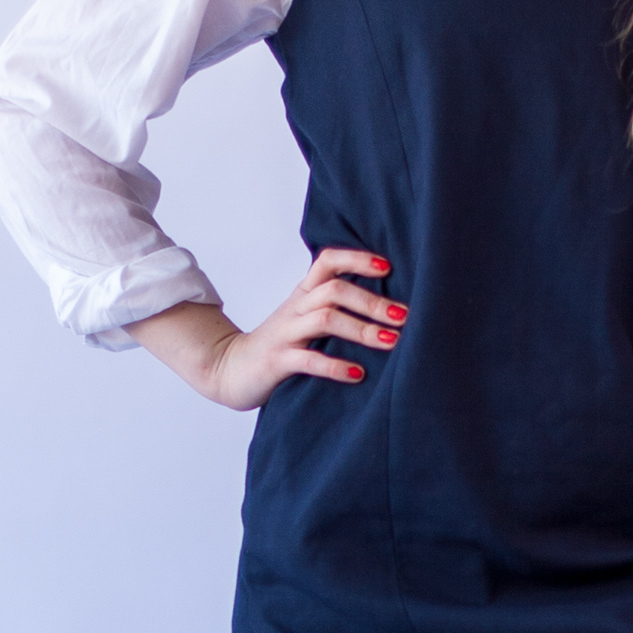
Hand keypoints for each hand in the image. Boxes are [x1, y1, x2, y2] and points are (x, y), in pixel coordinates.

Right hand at [130, 248, 404, 410]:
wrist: (227, 369)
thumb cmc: (278, 346)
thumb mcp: (304, 320)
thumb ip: (334, 309)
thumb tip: (387, 307)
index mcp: (303, 295)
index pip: (328, 261)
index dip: (357, 259)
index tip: (388, 267)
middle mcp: (296, 309)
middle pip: (335, 290)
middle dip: (373, 302)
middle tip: (405, 316)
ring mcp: (285, 334)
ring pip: (325, 319)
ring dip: (362, 330)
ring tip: (392, 342)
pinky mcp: (278, 362)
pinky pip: (309, 360)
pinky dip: (336, 366)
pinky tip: (358, 374)